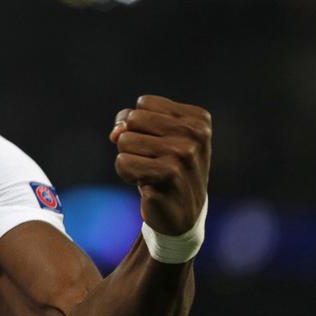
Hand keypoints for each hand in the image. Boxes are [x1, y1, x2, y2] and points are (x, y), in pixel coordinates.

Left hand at [110, 95, 211, 235]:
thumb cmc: (165, 166)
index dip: (141, 124)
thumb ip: (129, 121)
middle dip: (133, 139)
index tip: (160, 143)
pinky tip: (148, 185)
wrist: (181, 213)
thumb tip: (117, 133)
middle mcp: (195, 134)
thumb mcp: (152, 135)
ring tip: (151, 172)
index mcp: (198, 119)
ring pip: (124, 140)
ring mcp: (184, 155)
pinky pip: (123, 162)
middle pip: (133, 119)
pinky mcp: (168, 175)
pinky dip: (127, 174)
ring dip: (130, 158)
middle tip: (153, 159)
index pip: (144, 103)